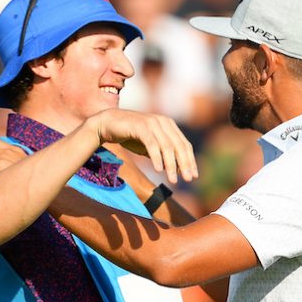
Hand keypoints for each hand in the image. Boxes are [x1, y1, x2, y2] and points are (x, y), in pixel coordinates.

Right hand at [83, 109, 197, 183]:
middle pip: (179, 146)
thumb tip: (177, 170)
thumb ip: (163, 155)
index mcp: (169, 125)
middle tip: (188, 180)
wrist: (108, 124)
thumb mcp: (150, 147)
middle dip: (185, 164)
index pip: (184, 144)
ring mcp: (152, 123)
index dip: (190, 161)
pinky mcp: (141, 126)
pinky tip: (158, 170)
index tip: (193, 176)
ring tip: (173, 180)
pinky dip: (156, 158)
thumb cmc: (131, 136)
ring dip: (171, 165)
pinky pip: (152, 144)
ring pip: (167, 146)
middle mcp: (163, 122)